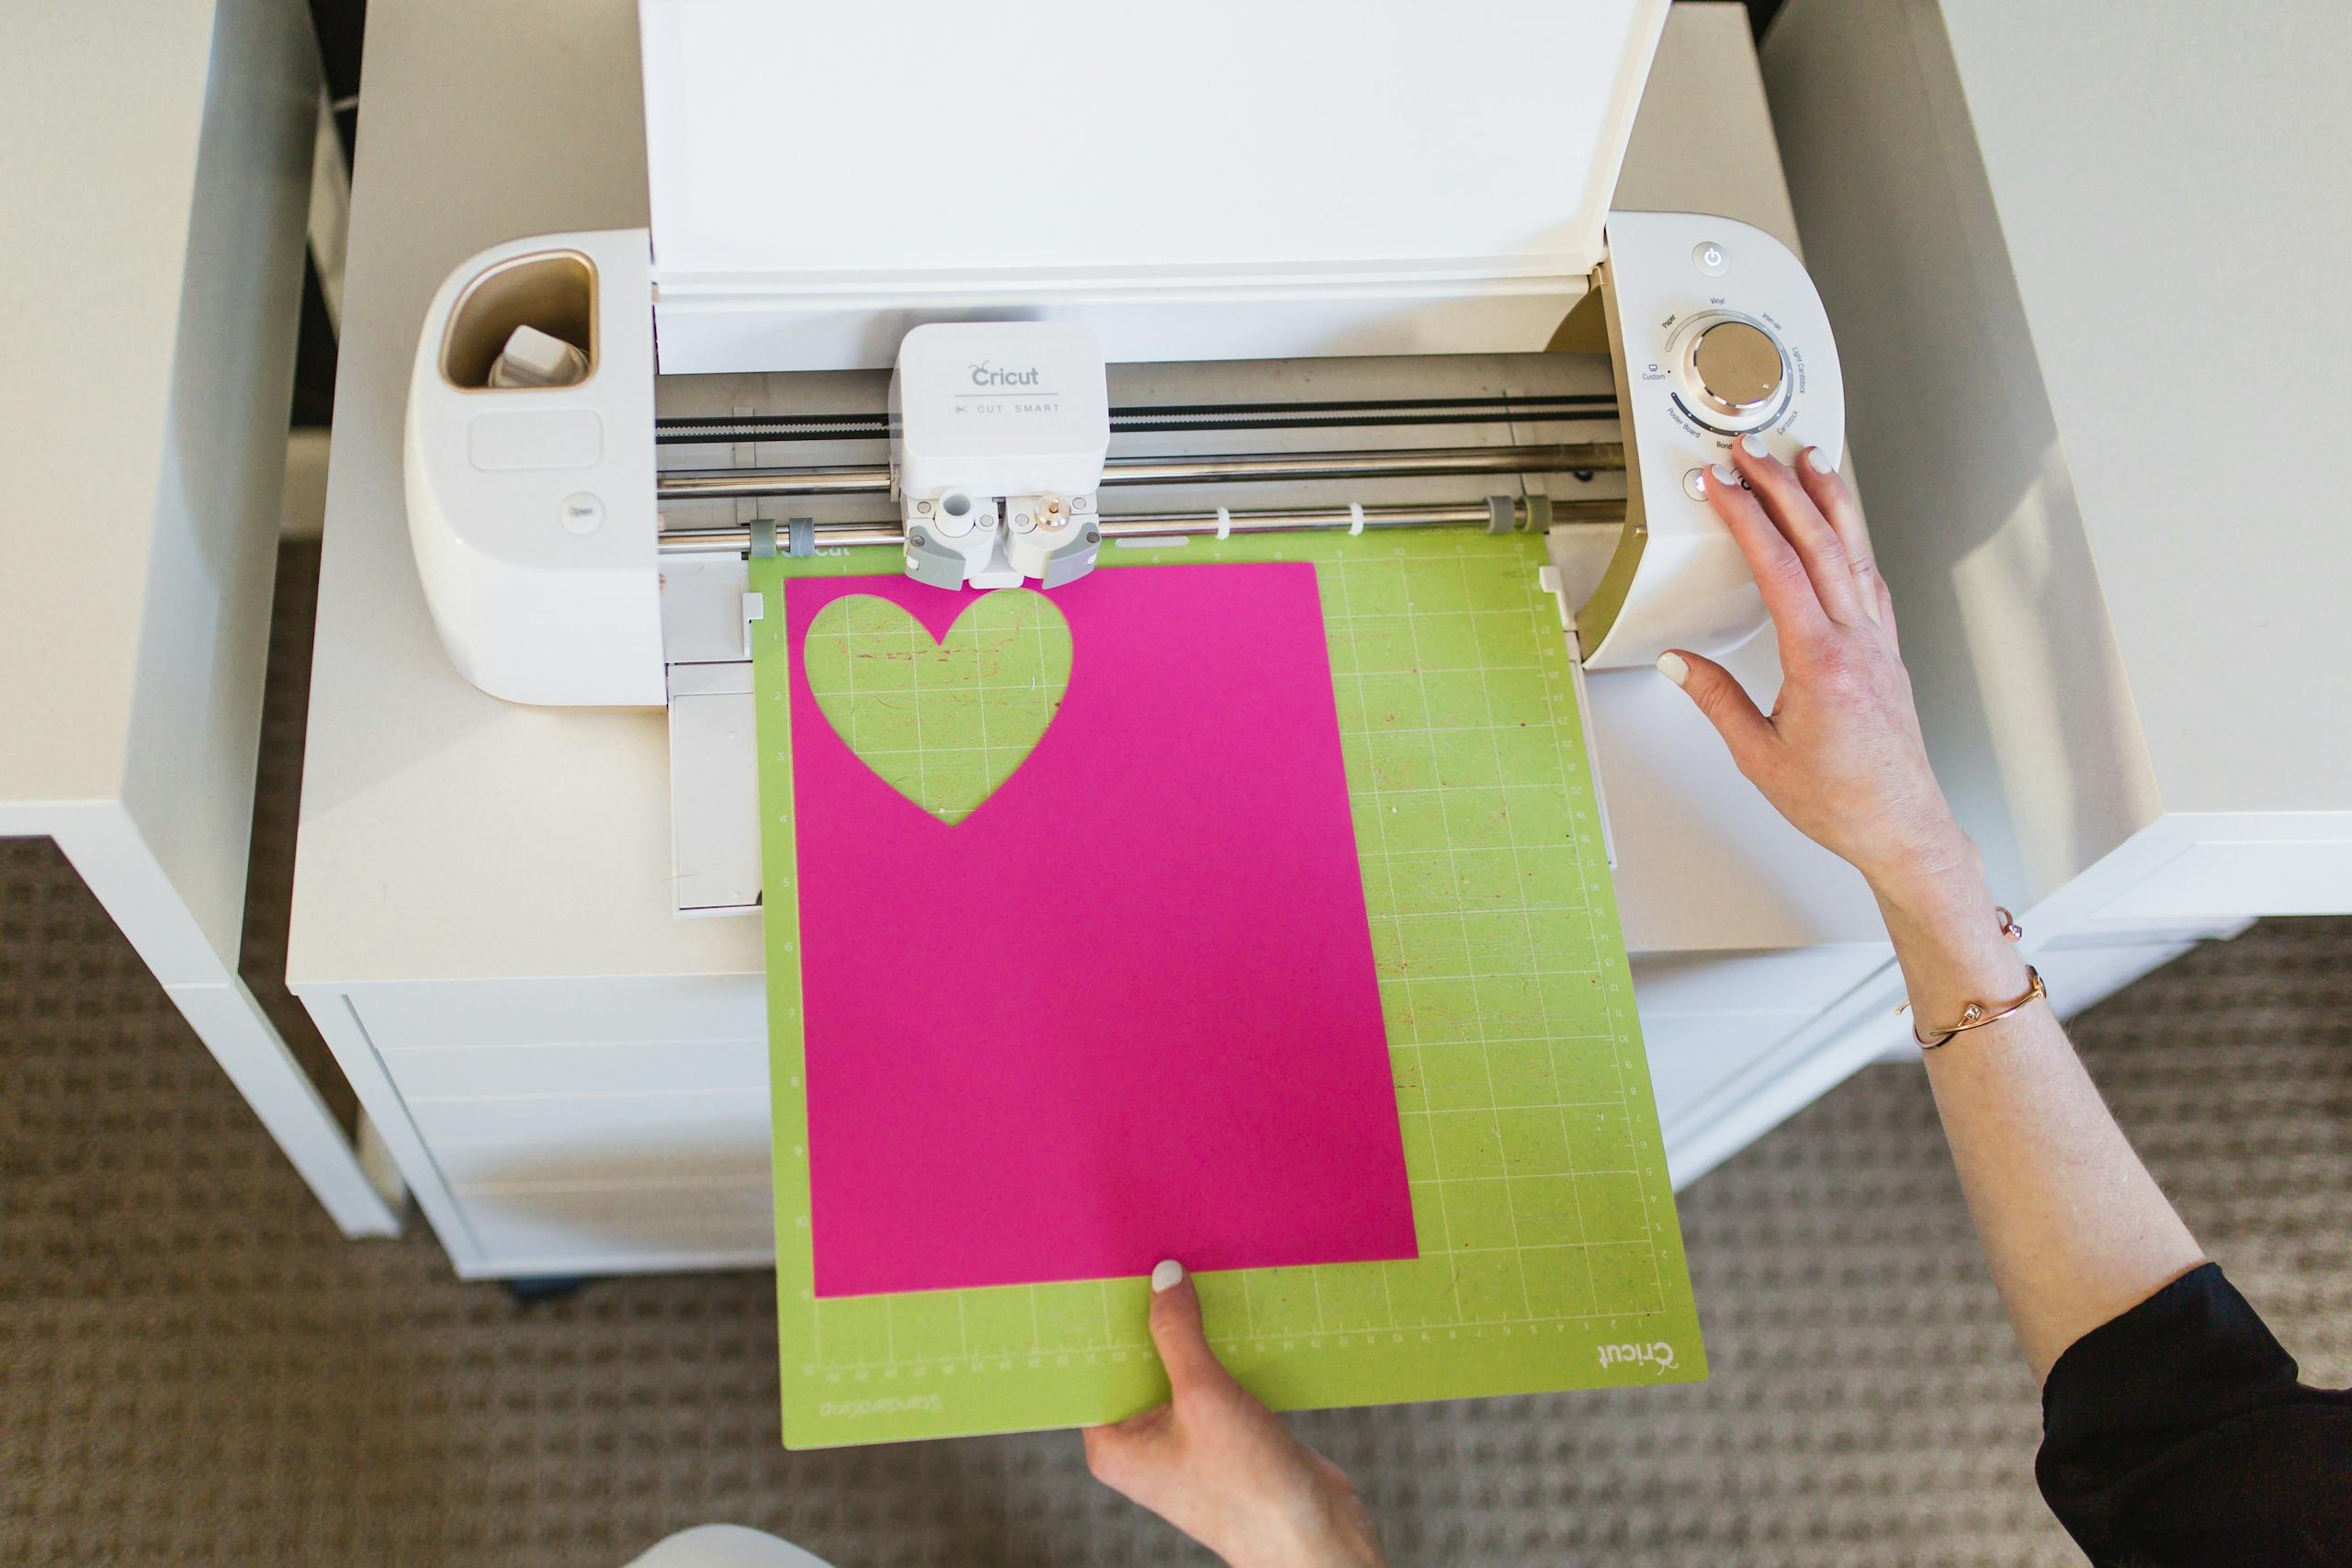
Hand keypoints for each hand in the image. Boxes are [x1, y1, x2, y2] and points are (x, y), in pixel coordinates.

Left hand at [1083, 1262, 1388, 1567]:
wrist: (1313, 1535)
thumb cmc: (1246, 1485)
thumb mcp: (1204, 1396)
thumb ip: (1178, 1333)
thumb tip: (1163, 1277)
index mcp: (1113, 1444)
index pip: (1093, 1368)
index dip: (1099, 1320)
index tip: (1104, 1267)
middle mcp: (1140, 1443)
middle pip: (1136, 1363)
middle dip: (1149, 1317)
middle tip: (1155, 1256)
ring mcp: (1182, 1440)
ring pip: (1177, 1368)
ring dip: (1190, 1330)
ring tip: (1194, 1272)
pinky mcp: (1221, 1435)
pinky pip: (1210, 1380)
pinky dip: (1220, 1351)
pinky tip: (1232, 1313)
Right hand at [1659, 439, 1973, 896]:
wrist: (1901, 826)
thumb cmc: (1840, 801)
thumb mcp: (1758, 755)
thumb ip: (1715, 700)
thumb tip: (1678, 662)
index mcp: (1820, 661)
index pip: (1776, 567)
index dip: (1744, 516)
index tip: (1718, 484)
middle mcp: (1857, 642)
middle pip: (1818, 542)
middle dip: (1781, 487)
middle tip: (1754, 452)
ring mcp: (1878, 643)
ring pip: (1854, 551)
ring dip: (1828, 500)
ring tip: (1809, 460)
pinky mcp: (1887, 653)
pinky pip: (1870, 580)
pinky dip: (1852, 543)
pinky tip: (1843, 532)